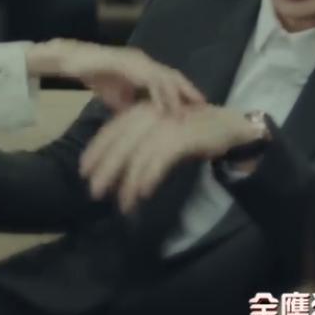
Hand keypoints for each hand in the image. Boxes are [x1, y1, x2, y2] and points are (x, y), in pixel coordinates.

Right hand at [26, 39, 204, 112]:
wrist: (71, 61)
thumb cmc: (95, 75)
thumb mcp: (116, 96)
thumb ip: (130, 106)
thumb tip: (142, 124)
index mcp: (144, 67)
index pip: (170, 79)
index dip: (185, 92)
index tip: (197, 107)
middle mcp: (144, 61)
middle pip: (174, 76)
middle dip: (190, 92)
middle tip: (204, 108)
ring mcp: (137, 61)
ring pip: (165, 78)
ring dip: (178, 95)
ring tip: (189, 111)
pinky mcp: (128, 63)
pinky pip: (149, 79)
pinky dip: (160, 94)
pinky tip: (166, 107)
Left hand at [79, 103, 260, 211]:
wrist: (231, 126)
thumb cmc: (191, 131)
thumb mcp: (159, 132)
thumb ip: (137, 142)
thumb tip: (113, 165)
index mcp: (140, 111)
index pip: (111, 131)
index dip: (95, 151)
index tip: (83, 170)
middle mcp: (150, 115)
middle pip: (120, 144)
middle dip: (105, 170)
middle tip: (94, 192)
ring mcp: (166, 125)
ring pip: (138, 156)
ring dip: (128, 182)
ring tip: (122, 203)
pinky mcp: (183, 137)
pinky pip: (160, 160)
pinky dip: (149, 178)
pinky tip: (143, 193)